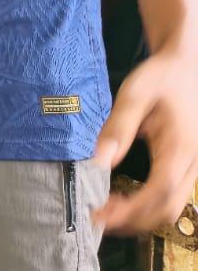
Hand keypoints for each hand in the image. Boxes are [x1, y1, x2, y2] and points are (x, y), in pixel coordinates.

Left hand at [92, 48, 197, 232]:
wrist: (184, 67)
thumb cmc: (160, 78)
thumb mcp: (134, 95)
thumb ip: (117, 128)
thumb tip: (100, 160)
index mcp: (181, 146)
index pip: (161, 191)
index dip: (132, 210)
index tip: (103, 214)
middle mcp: (193, 161)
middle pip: (168, 208)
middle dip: (133, 220)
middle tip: (98, 217)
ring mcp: (193, 166)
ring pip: (172, 206)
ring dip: (140, 216)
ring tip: (107, 210)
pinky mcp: (187, 166)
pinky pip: (172, 195)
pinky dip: (148, 205)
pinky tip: (124, 199)